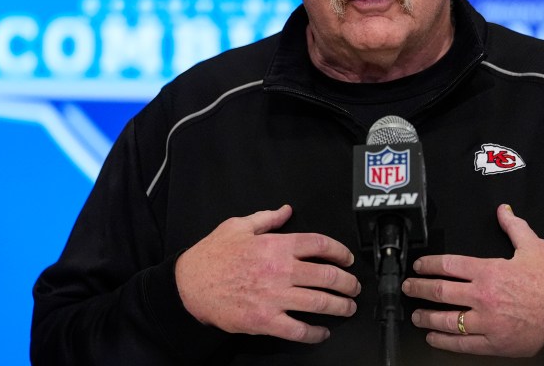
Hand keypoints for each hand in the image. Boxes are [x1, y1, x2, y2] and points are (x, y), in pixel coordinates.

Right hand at [174, 204, 359, 342]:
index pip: (320, 245)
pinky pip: (298, 329)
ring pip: (319, 302)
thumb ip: (267, 218)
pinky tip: (322, 331)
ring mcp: (274, 297)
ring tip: (348, 307)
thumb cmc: (211, 256)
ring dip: (340, 306)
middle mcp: (280, 270)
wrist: (189, 286)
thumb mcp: (238, 226)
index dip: (340, 251)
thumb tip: (286, 210)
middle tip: (353, 286)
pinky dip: (315, 332)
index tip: (347, 258)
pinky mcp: (266, 320)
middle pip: (327, 275)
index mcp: (276, 246)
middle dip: (347, 282)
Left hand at [401, 204, 543, 356]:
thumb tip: (503, 210)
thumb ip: (514, 227)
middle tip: (408, 287)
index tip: (419, 266)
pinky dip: (444, 341)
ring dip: (426, 316)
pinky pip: (463, 344)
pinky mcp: (494, 343)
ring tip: (416, 314)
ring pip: (447, 320)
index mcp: (489, 271)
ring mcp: (487, 322)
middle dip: (418, 289)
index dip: (428, 264)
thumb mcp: (535, 246)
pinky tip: (433, 338)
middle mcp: (483, 296)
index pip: (448, 265)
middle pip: (440, 291)